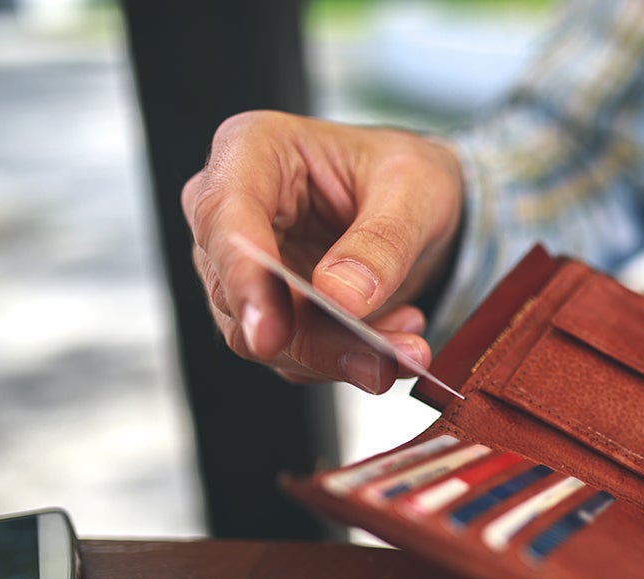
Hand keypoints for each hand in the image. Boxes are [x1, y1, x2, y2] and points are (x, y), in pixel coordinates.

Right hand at [181, 111, 464, 392]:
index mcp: (252, 150)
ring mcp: (244, 269)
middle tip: (381, 362)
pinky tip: (396, 339)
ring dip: (339, 357)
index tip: (270, 334)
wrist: (419, 205)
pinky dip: (349, 360)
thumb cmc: (406, 174)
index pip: (224, 218)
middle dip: (312, 339)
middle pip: (239, 294)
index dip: (243, 279)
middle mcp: (232, 212)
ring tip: (407, 350)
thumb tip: (338, 297)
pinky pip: (297, 356)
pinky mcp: (270, 313)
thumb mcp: (415, 190)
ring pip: (266, 339)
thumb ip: (381, 241)